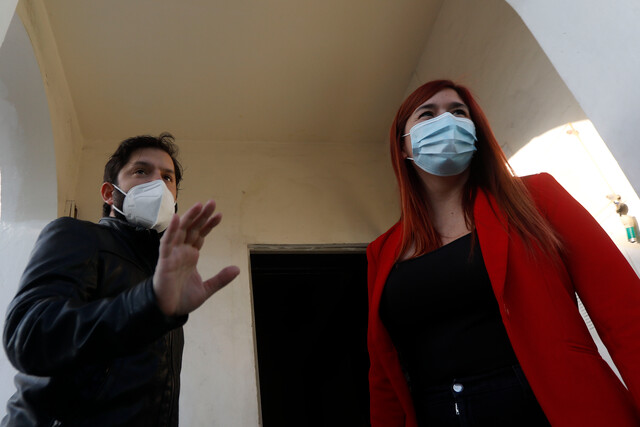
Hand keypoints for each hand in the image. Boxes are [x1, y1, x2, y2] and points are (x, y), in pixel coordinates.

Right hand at [153, 200, 239, 315]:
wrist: (168, 312)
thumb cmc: (182, 299)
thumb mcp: (207, 289)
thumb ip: (220, 279)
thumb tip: (238, 269)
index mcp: (190, 256)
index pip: (200, 235)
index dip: (209, 224)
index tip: (219, 214)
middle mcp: (181, 252)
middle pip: (192, 229)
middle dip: (202, 216)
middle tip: (212, 202)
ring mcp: (172, 255)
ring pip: (180, 231)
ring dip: (188, 217)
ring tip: (199, 205)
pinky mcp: (164, 261)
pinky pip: (166, 243)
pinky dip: (170, 231)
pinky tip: (176, 218)